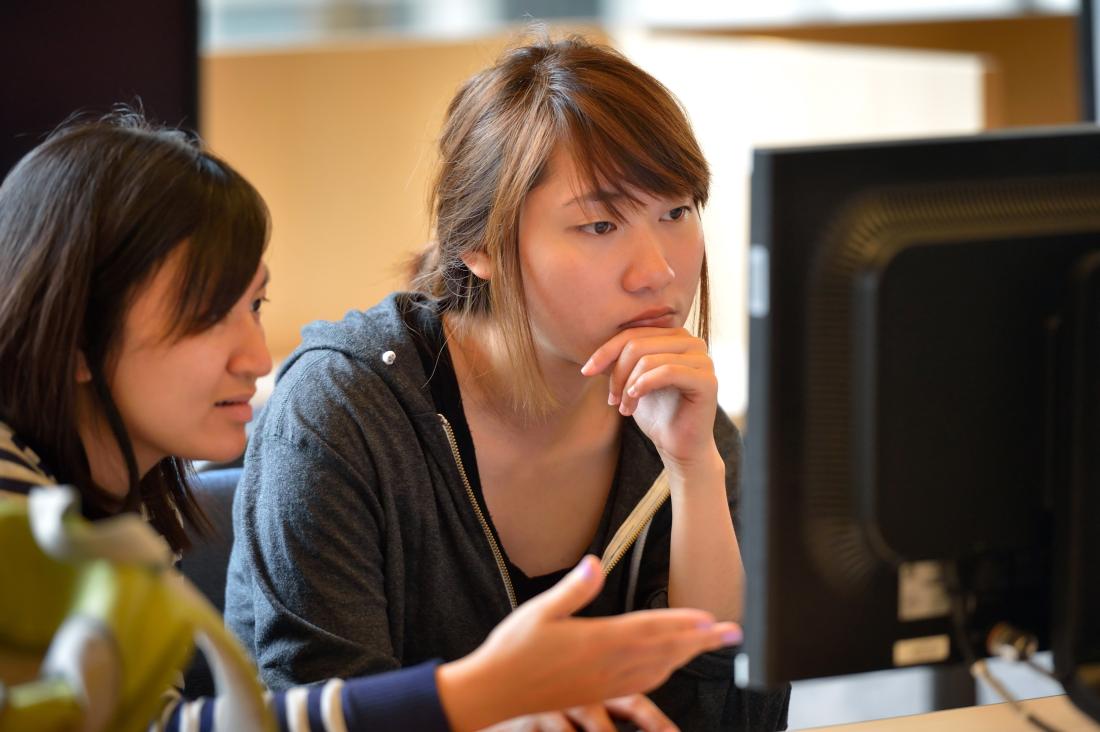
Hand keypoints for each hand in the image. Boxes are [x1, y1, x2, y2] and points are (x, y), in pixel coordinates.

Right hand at [436, 555, 740, 730]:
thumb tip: (595, 561)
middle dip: (701, 641)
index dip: (682, 624)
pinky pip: (641, 685)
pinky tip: (670, 668)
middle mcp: (607, 665)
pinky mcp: (597, 694)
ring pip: (658, 670)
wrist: (495, 693)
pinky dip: (663, 673)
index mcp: (596, 640)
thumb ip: (573, 588)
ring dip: (688, 656)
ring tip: (709, 645)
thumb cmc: (514, 649)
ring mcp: (605, 683)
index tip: (710, 619)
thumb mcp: (539, 611)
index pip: (649, 629)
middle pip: (665, 651)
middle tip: (732, 633)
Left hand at [581, 327, 717, 470]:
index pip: (632, 333)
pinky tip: (634, 399)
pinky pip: (668, 371)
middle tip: (612, 399)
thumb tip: (593, 341)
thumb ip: (621, 358)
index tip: (586, 371)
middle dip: (617, 372)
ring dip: (628, 386)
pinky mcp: (707, 380)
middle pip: (638, 344)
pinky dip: (644, 384)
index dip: (605, 351)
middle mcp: (692, 342)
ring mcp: (703, 359)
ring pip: (648, 359)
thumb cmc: (656, 413)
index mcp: (674, 336)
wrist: (678, 446)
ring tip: (624, 407)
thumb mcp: (632, 379)